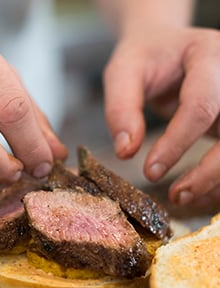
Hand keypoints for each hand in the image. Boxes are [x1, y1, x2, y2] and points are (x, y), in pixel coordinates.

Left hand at [104, 26, 219, 205]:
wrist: (166, 44)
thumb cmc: (145, 56)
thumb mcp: (123, 71)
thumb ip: (121, 109)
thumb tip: (126, 152)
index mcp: (209, 55)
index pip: (202, 105)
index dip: (177, 143)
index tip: (150, 171)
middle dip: (208, 171)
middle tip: (175, 195)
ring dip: (217, 180)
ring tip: (183, 198)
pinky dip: (219, 179)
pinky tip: (198, 194)